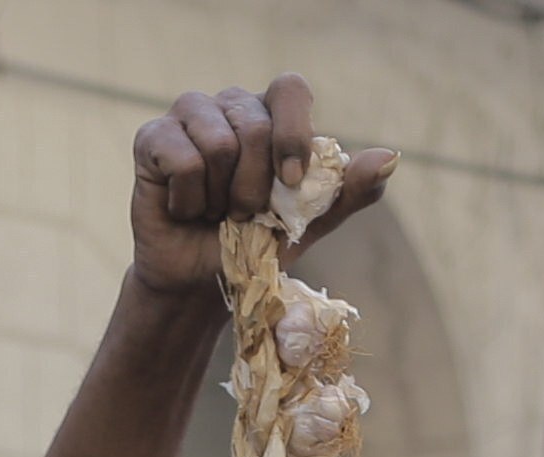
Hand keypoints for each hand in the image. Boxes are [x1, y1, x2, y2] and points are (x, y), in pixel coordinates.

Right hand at [125, 77, 396, 292]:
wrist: (202, 280)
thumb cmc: (256, 245)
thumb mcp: (309, 223)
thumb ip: (348, 191)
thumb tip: (391, 158)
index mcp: (272, 113)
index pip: (290, 89)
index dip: (293, 134)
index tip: (292, 182)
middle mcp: (232, 105)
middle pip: (255, 127)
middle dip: (254, 188)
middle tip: (242, 214)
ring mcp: (190, 115)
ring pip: (218, 142)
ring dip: (220, 196)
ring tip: (213, 211)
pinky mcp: (151, 137)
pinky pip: (182, 158)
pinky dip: (189, 199)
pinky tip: (184, 208)